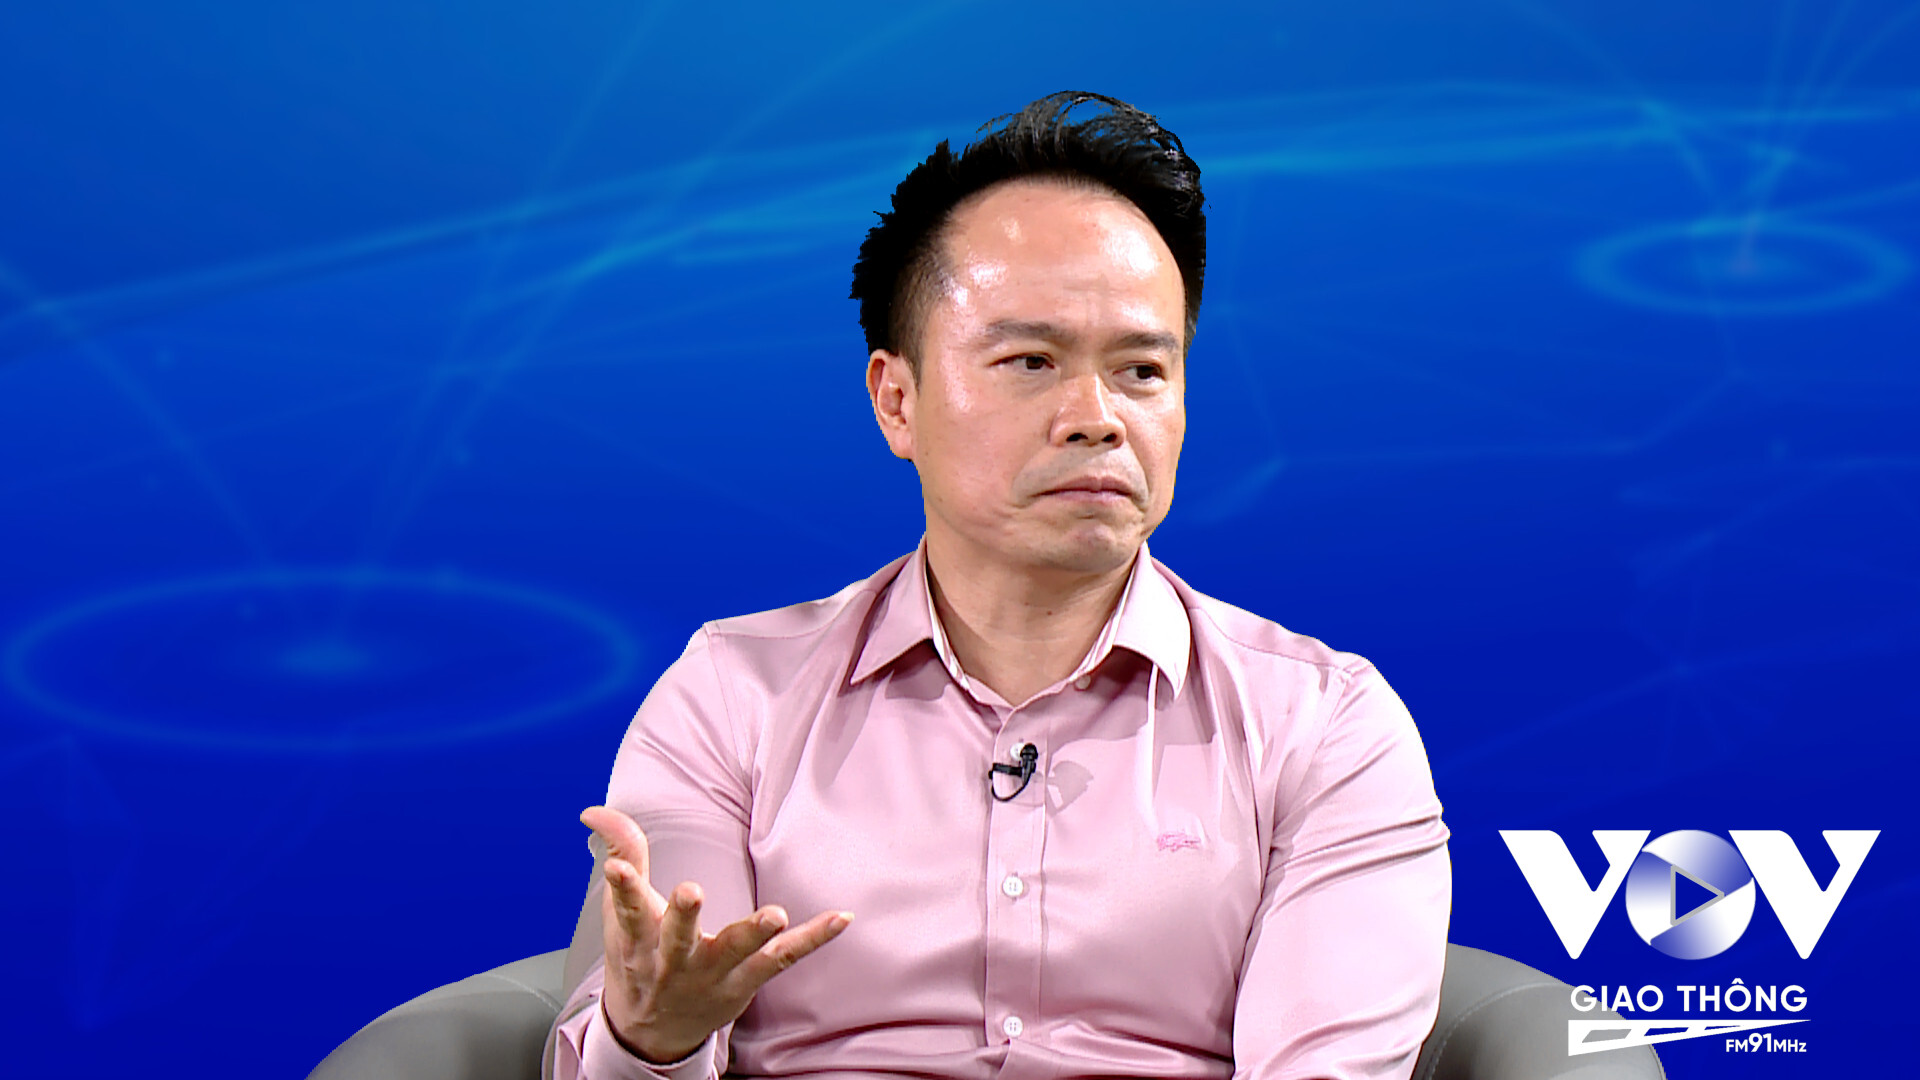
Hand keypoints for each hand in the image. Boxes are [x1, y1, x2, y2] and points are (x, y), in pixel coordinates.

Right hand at [578, 805, 852, 1063]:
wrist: (653, 1032)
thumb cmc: (640, 959)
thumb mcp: (621, 913)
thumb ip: (622, 853)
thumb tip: (595, 809)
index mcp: (639, 941)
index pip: (628, 911)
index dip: (623, 888)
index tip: (617, 869)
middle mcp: (674, 961)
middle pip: (679, 937)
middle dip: (684, 916)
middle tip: (690, 891)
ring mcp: (713, 973)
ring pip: (734, 953)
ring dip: (753, 933)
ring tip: (774, 913)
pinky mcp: (747, 981)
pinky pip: (784, 959)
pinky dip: (813, 939)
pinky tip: (841, 918)